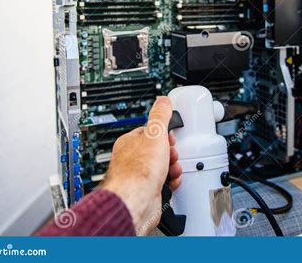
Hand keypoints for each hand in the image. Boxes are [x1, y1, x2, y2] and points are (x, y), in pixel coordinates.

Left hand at [101, 97, 181, 234]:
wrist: (137, 200)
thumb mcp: (155, 134)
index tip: (171, 136)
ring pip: (162, 167)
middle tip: (171, 154)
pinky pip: (163, 183)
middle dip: (170, 152)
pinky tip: (171, 182)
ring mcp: (139, 176)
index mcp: (130, 142)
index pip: (149, 132)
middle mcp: (132, 159)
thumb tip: (162, 101)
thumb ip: (160, 115)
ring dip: (172, 167)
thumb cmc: (138, 170)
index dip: (163, 134)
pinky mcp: (147, 191)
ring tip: (172, 169)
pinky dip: (171, 182)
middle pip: (157, 150)